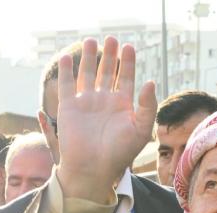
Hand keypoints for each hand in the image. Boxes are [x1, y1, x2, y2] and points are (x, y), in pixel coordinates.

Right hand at [55, 37, 156, 202]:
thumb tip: (150, 81)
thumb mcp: (140, 130)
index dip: (128, 62)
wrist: (92, 169)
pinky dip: (66, 71)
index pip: (126, 77)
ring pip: (88, 74)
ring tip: (92, 41)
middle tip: (112, 39)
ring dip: (90, 58)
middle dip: (110, 55)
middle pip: (108, 72)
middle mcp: (104, 102)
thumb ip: (147, 106)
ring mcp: (86, 103)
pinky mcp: (68, 108)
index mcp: (122, 106)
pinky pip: (67, 85)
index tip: (129, 47)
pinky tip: (68, 57)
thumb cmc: (119, 154)